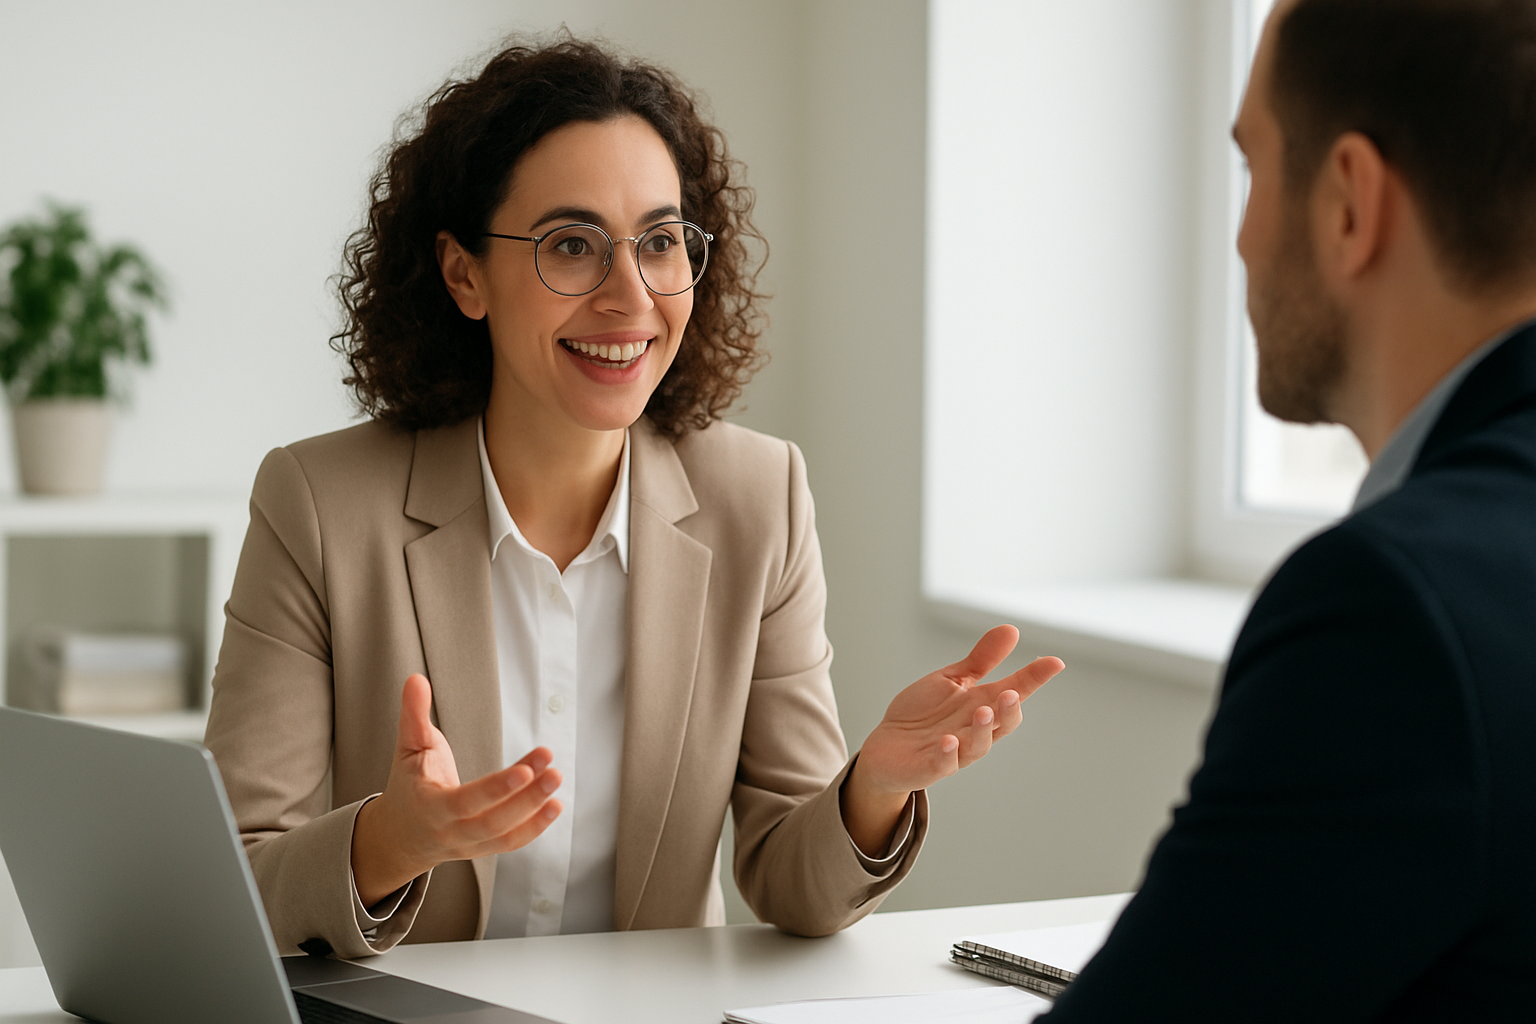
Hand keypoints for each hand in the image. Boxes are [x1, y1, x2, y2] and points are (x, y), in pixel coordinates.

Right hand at [351, 673, 562, 907]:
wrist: (402, 834)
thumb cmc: (409, 784)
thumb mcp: (407, 748)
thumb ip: (413, 714)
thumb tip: (416, 679)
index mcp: (430, 807)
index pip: (466, 801)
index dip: (497, 788)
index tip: (525, 770)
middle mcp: (451, 832)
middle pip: (493, 823)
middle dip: (527, 798)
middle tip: (554, 771)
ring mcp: (469, 846)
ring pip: (506, 835)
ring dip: (536, 810)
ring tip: (556, 779)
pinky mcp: (484, 849)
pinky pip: (512, 843)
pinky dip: (536, 827)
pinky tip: (555, 804)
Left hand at [840, 626, 1061, 853]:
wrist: (886, 747)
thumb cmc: (923, 714)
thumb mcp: (952, 680)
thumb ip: (981, 660)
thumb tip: (1012, 630)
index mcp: (982, 706)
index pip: (1014, 692)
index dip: (1034, 679)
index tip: (1054, 662)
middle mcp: (974, 730)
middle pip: (1002, 724)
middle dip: (1009, 711)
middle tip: (1012, 694)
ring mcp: (955, 752)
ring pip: (977, 746)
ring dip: (982, 730)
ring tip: (983, 712)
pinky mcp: (929, 768)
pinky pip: (942, 764)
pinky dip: (947, 755)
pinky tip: (948, 741)